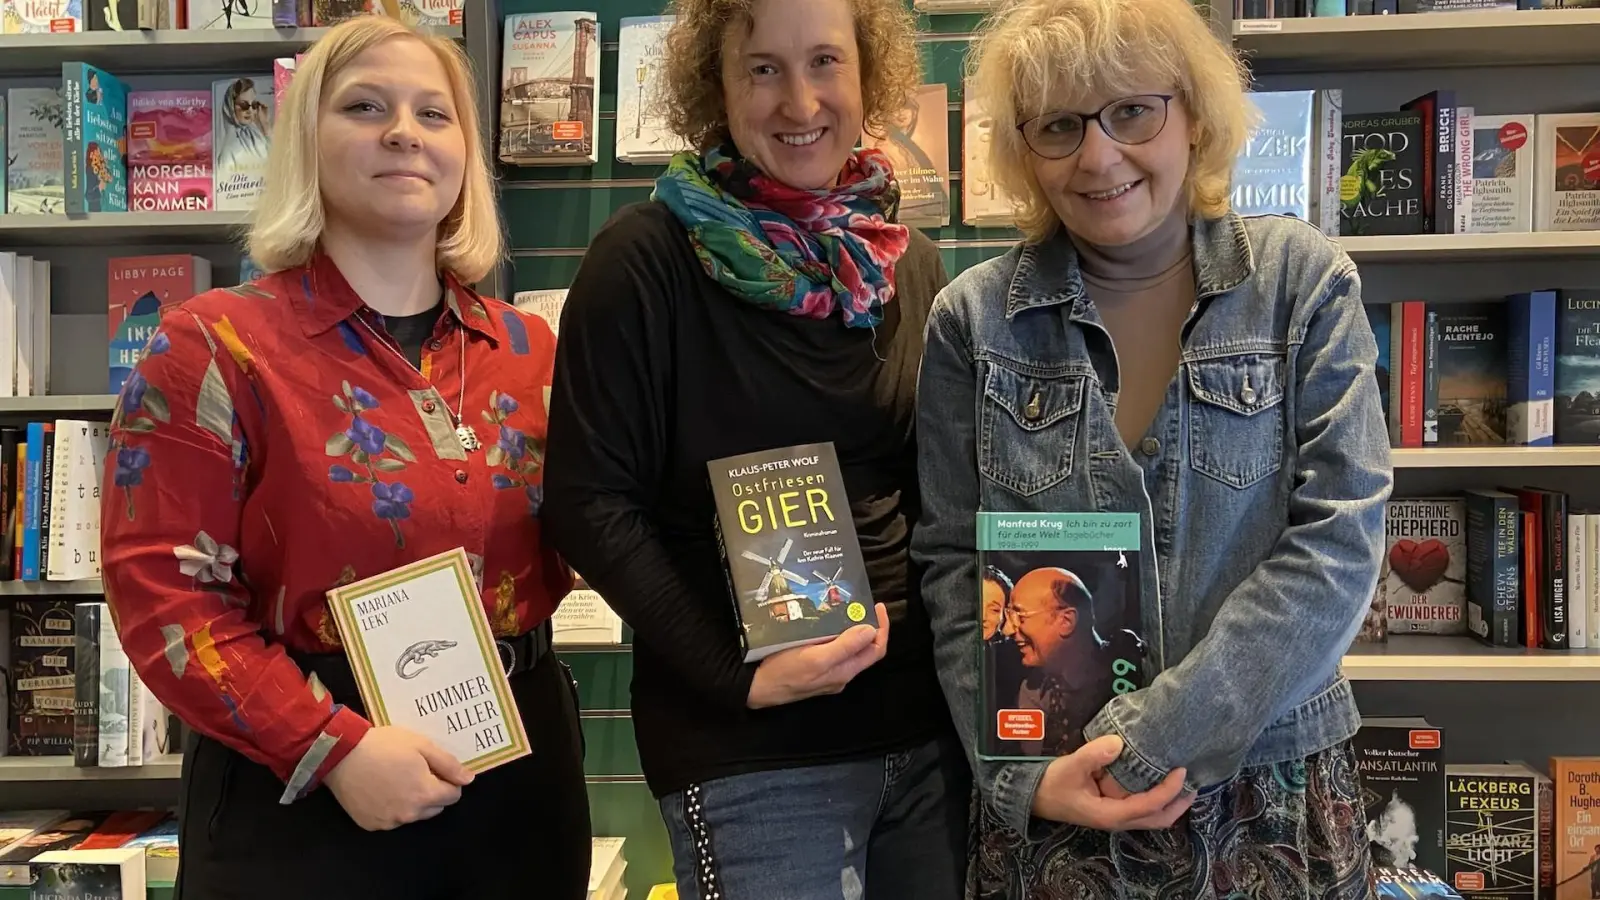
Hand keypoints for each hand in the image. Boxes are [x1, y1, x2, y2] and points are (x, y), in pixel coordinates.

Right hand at [323, 726, 474, 830]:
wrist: (341, 753)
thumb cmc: (383, 745)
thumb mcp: (421, 745)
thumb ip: (448, 764)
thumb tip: (468, 780)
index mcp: (425, 794)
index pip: (453, 795)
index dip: (448, 780)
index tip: (435, 768)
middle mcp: (409, 814)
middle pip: (435, 807)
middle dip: (431, 792)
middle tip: (415, 771)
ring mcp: (389, 822)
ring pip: (413, 815)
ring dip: (412, 801)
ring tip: (396, 779)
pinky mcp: (370, 824)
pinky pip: (391, 819)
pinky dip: (391, 808)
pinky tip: (380, 789)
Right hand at [746, 602, 889, 708]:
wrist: (756, 687)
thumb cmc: (785, 672)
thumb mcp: (817, 658)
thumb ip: (845, 646)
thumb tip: (870, 630)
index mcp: (845, 671)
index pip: (876, 650)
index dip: (881, 628)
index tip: (877, 606)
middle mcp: (840, 673)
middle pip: (864, 649)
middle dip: (866, 626)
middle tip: (859, 604)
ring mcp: (827, 672)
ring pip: (848, 648)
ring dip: (850, 629)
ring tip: (843, 609)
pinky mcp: (813, 668)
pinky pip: (832, 649)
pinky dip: (834, 634)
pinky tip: (825, 623)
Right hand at [1030, 735, 1192, 830]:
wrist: (1034, 797)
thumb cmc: (1052, 784)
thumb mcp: (1070, 767)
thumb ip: (1093, 755)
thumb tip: (1118, 742)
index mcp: (1112, 814)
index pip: (1151, 805)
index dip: (1170, 789)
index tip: (1182, 769)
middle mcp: (1119, 820)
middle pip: (1160, 819)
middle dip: (1180, 803)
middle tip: (1193, 781)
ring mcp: (1116, 816)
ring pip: (1153, 816)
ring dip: (1171, 802)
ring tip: (1183, 781)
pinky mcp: (1113, 809)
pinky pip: (1143, 807)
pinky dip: (1157, 798)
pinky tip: (1158, 779)